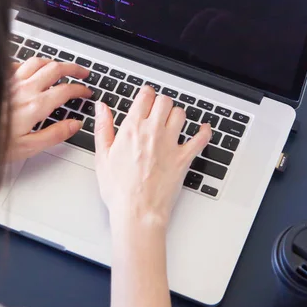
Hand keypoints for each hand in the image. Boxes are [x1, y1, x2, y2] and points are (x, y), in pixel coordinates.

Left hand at [6, 57, 90, 161]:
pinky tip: (30, 68)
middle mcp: (25, 89)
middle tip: (82, 72)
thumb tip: (75, 125)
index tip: (86, 92)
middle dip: (73, 68)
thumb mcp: (29, 147)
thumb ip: (55, 134)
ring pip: (38, 62)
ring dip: (53, 62)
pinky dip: (29, 64)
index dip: (80, 89)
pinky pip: (18, 64)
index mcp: (35, 106)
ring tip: (61, 67)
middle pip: (55, 69)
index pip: (66, 90)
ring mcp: (11, 82)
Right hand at [94, 86, 211, 229]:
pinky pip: (200, 139)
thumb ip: (103, 127)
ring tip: (172, 121)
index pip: (145, 96)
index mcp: (133, 128)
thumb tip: (102, 108)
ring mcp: (171, 144)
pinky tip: (203, 129)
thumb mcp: (102, 156)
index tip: (145, 96)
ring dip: (176, 114)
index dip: (146, 93)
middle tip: (157, 109)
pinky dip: (204, 132)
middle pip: (164, 101)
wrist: (137, 212)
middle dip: (160, 102)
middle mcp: (153, 132)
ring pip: (180, 114)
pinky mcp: (184, 158)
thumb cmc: (119, 190)